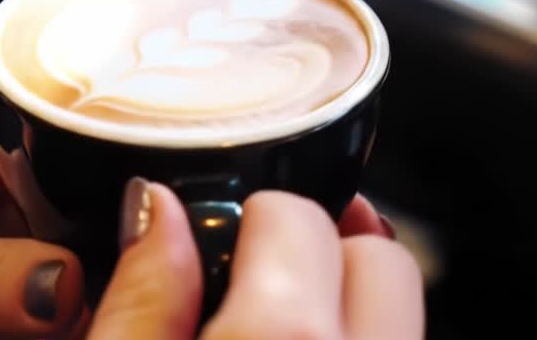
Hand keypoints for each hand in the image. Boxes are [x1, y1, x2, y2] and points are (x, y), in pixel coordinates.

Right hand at [88, 185, 422, 338]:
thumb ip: (135, 299)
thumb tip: (156, 209)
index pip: (298, 218)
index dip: (249, 218)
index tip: (219, 240)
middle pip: (383, 259)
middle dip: (321, 254)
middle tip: (254, 280)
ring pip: (401, 317)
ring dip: (344, 305)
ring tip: (273, 324)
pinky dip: (352, 338)